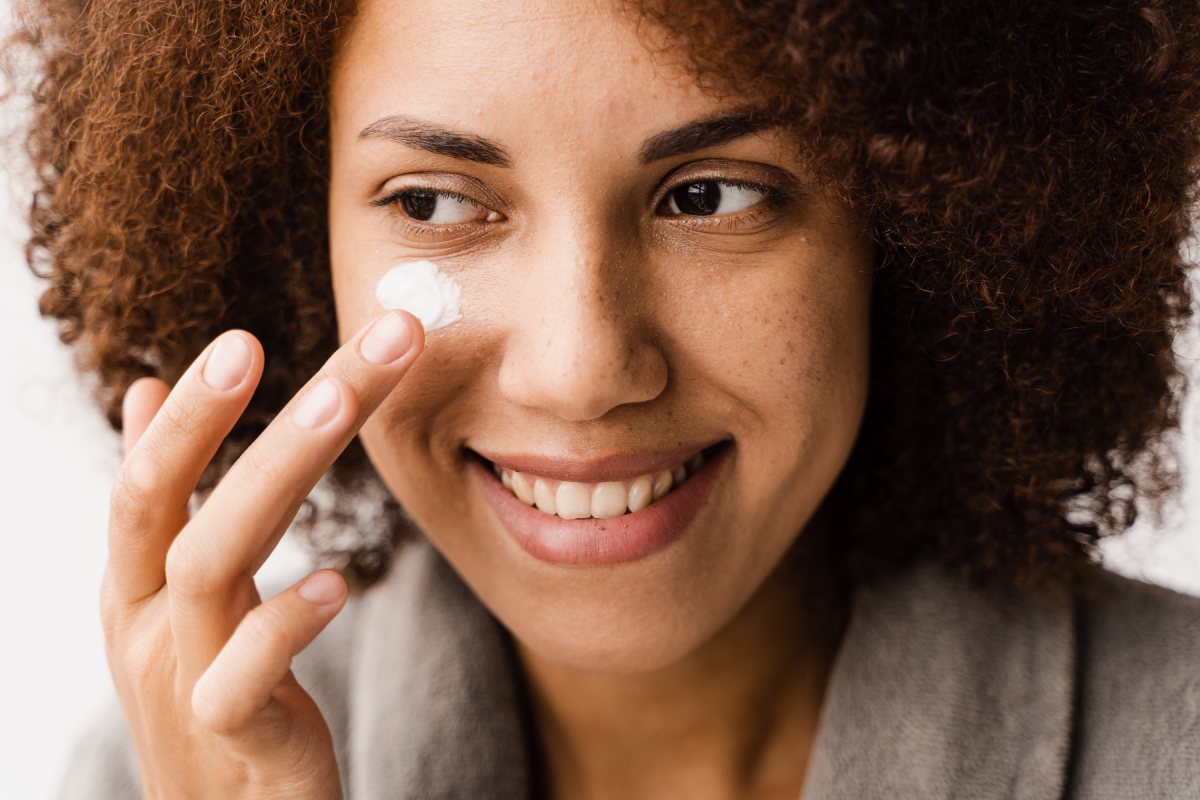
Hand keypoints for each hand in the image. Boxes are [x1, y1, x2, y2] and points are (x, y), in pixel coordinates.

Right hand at [100, 310, 423, 798]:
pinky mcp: (235, 744)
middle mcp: (143, 630)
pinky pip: (242, 682)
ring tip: (342, 401)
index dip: (189, 412)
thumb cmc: (214, 701)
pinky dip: (284, 626)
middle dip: (228, 417)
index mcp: (134, 589)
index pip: (147, 484)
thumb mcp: (175, 602)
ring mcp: (181, 687)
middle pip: (171, 508)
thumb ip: (165, 506)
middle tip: (296, 342)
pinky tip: (338, 581)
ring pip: (207, 567)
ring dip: (276, 471)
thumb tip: (139, 392)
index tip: (245, 336)